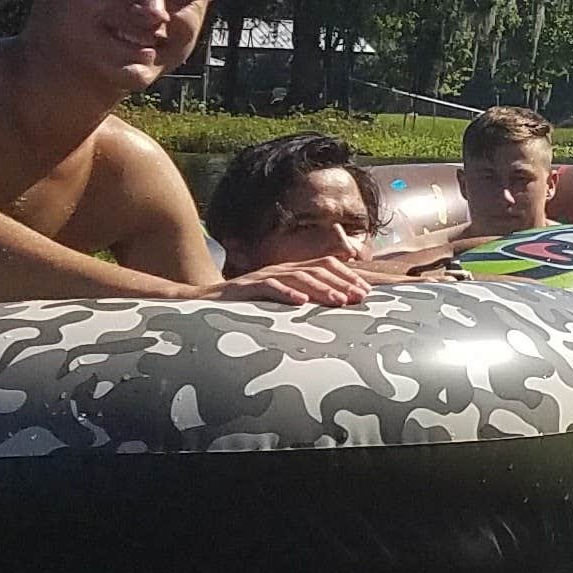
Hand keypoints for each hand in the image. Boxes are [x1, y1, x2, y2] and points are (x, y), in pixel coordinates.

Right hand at [213, 257, 371, 308]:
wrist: (206, 302)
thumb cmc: (247, 305)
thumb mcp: (280, 302)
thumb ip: (303, 300)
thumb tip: (335, 307)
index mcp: (290, 271)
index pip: (325, 265)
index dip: (347, 276)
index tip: (366, 292)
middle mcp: (280, 269)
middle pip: (317, 270)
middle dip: (341, 283)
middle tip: (360, 298)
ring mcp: (263, 276)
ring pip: (298, 277)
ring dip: (321, 289)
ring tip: (339, 301)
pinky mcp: (246, 287)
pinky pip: (269, 287)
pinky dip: (286, 293)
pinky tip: (300, 303)